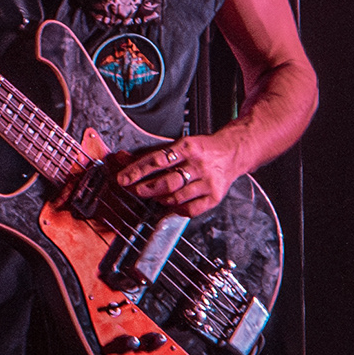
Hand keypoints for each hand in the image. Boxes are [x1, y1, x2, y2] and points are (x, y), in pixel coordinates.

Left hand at [114, 129, 240, 216]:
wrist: (232, 152)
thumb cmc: (201, 149)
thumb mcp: (177, 145)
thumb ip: (150, 154)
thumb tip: (121, 158)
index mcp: (187, 148)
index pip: (157, 160)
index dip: (137, 171)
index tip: (122, 178)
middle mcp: (199, 165)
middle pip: (167, 181)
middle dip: (146, 188)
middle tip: (134, 190)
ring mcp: (208, 182)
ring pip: (177, 197)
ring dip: (160, 199)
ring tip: (153, 196)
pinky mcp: (215, 196)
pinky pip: (191, 209)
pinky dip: (177, 209)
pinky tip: (171, 204)